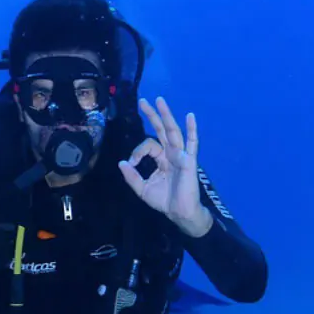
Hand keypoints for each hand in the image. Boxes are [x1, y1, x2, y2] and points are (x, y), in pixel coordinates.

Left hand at [118, 97, 211, 237]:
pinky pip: (192, 143)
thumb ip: (131, 176)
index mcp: (161, 159)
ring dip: (166, 115)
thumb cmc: (164, 200)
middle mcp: (171, 154)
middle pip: (161, 130)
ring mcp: (181, 155)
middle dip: (152, 115)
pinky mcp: (189, 161)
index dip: (137, 151)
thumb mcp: (142, 189)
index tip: (131, 163)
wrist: (179, 213)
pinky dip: (192, 129)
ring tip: (159, 101)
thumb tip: (121, 162)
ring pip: (173, 131)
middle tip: (143, 101)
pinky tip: (190, 116)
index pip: (148, 145)